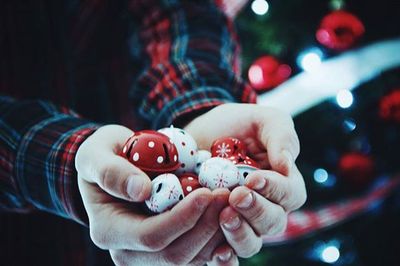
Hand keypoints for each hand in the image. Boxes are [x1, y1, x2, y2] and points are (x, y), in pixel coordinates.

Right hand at [75, 125, 235, 264]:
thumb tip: (141, 191)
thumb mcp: (96, 153)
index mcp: (108, 230)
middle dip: (206, 226)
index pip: (150, 237)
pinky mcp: (167, 248)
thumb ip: (111, 171)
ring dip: (216, 232)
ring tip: (230, 201)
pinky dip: (217, 238)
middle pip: (175, 255)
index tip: (206, 193)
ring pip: (191, 259)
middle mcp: (127, 251)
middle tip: (226, 195)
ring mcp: (148, 255)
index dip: (182, 218)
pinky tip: (228, 215)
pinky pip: (198, 254)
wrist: (111, 167)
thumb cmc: (104, 155)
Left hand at [185, 103, 306, 257]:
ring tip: (224, 217)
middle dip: (256, 211)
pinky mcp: (216, 228)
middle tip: (237, 196)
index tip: (254, 178)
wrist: (202, 133)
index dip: (276, 190)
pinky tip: (216, 253)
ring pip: (252, 242)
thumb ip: (280, 136)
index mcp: (282, 182)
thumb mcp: (262, 120)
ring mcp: (241, 220)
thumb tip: (287, 165)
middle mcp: (265, 206)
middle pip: (274, 222)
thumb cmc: (237, 125)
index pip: (291, 195)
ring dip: (240, 233)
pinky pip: (225, 252)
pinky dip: (224, 257)